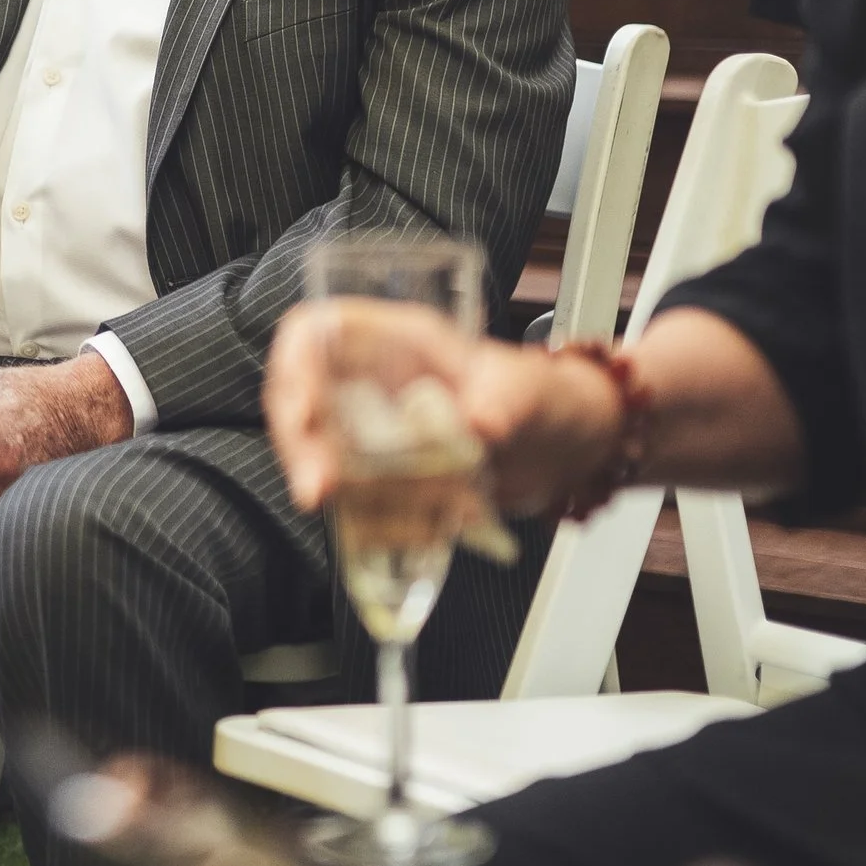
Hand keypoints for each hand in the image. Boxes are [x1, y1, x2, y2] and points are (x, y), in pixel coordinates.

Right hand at [265, 303, 622, 519]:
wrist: (570, 451)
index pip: (315, 333)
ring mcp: (377, 434)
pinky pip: (360, 503)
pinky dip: (377, 525)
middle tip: (319, 489)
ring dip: (344, 494)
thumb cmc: (548, 398)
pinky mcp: (390, 481)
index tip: (303, 412)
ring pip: (325, 459)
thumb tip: (477, 424)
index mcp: (396, 341)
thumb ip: (504, 401)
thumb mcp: (529, 391)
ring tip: (386, 518)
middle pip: (302, 402)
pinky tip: (413, 533)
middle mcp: (374, 384)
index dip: (295, 368)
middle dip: (302, 448)